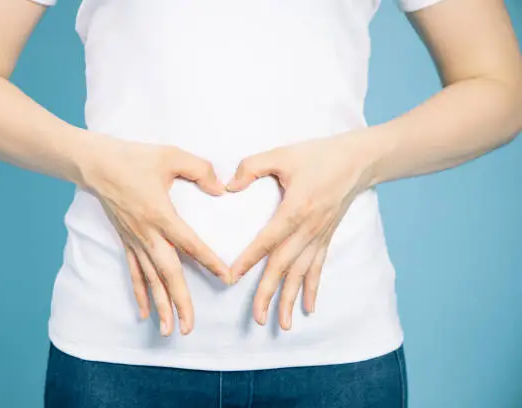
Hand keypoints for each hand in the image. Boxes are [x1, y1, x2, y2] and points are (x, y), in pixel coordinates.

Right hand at [77, 133, 231, 336]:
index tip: (226, 277)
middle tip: (189, 326)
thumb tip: (220, 188)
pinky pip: (135, 272)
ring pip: (150, 279)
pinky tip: (145, 312)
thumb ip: (199, 169)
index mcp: (160, 214)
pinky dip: (140, 293)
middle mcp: (147, 233)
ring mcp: (134, 240)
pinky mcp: (126, 241)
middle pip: (167, 273)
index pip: (189, 243)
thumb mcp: (171, 156)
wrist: (95, 164)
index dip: (209, 261)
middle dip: (179, 301)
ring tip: (170, 329)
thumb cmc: (133, 158)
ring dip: (160, 305)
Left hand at [225, 132, 373, 330]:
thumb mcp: (282, 154)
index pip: (268, 239)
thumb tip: (228, 186)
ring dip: (290, 299)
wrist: (357, 160)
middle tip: (257, 318)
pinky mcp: (326, 237)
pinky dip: (312, 288)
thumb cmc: (318, 155)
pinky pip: (318, 267)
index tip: (232, 277)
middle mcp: (309, 228)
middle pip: (285, 265)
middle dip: (269, 293)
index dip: (249, 259)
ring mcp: (320, 236)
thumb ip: (252, 167)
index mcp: (296, 208)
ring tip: (281, 324)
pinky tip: (309, 308)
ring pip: (302, 273)